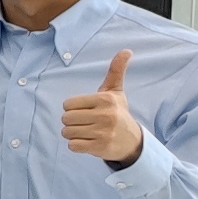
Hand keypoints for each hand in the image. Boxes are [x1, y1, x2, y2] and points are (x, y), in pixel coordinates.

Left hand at [61, 47, 142, 166]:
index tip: (87, 110)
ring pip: (67, 132)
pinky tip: (89, 141)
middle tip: (86, 122)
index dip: (73, 108)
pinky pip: (73, 146)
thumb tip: (126, 50)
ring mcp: (103, 133)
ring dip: (73, 133)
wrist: (131, 140)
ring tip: (88, 131)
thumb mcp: (116, 91)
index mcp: (105, 100)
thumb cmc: (118, 112)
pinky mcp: (100, 148)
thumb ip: (116, 71)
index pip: (68, 104)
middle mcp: (106, 115)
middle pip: (66, 118)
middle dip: (72, 121)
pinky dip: (77, 145)